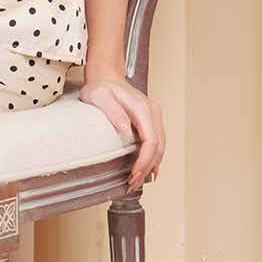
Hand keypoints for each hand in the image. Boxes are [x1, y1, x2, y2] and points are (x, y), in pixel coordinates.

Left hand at [78, 69, 164, 190]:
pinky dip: (153, 159)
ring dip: (151, 167)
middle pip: (158, 147)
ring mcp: (154, 117)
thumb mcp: (100, 97)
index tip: (133, 175)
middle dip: (146, 169)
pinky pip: (157, 143)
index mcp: (143, 109)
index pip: (151, 141)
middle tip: (132, 184)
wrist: (106, 77)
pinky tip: (146, 171)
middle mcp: (153, 113)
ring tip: (137, 182)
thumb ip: (113, 112)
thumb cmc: (101, 87)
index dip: (144, 161)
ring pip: (161, 147)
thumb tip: (126, 130)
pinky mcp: (151, 122)